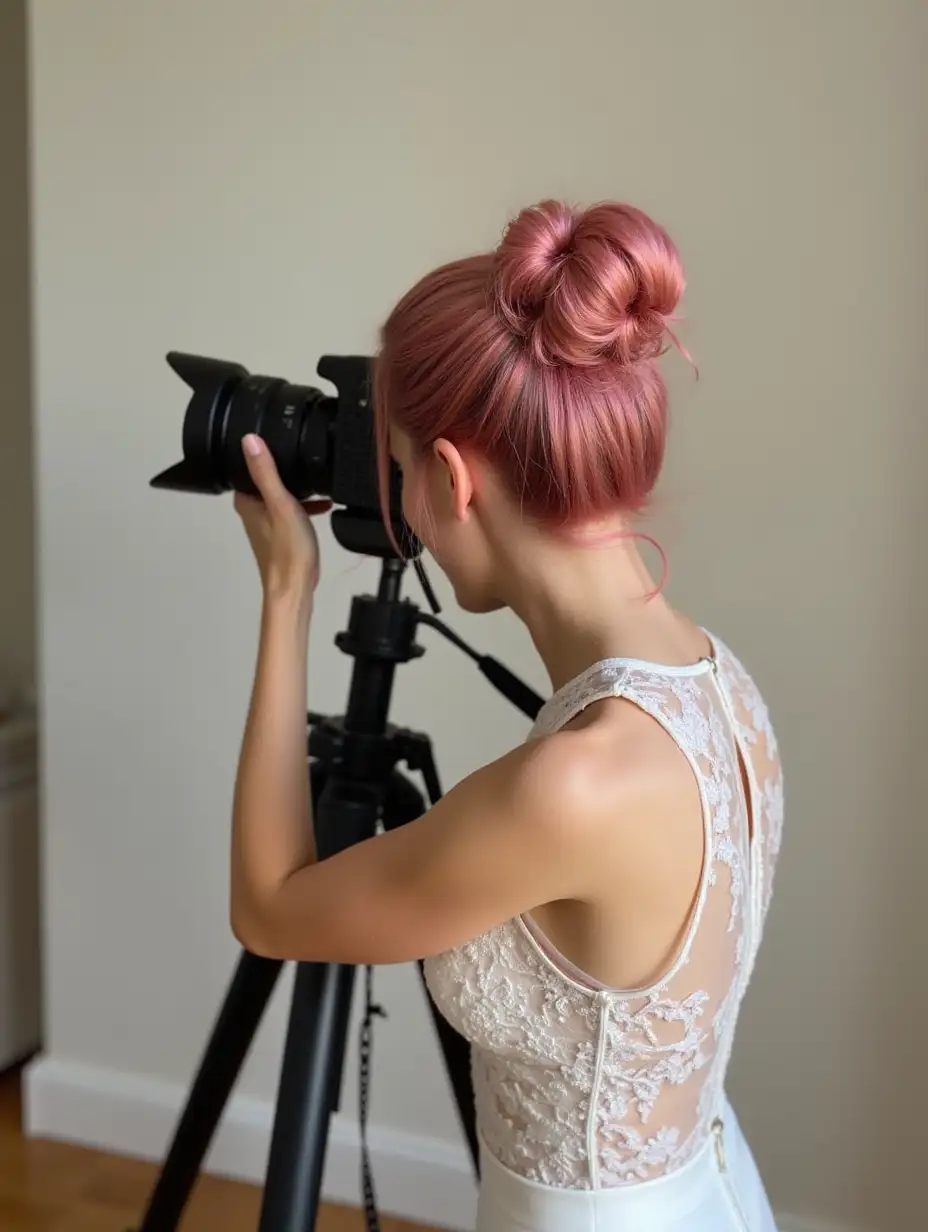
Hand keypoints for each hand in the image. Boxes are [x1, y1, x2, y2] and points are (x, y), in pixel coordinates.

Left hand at [234, 434, 331, 604]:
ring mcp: (266, 524)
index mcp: (246, 501)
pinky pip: (291, 511)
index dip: (267, 453)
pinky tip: (323, 506)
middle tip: (306, 457)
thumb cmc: (288, 549)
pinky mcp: (281, 535)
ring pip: (281, 496)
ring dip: (299, 489)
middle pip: (267, 480)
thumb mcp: (281, 504)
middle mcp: (252, 511)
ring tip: (319, 482)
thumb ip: (266, 472)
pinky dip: (305, 506)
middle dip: (286, 470)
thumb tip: (249, 440)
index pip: (249, 467)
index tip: (285, 441)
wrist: (295, 588)